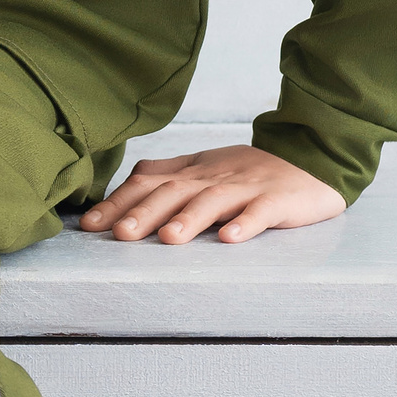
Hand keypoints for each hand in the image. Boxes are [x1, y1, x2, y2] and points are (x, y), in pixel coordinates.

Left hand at [79, 142, 344, 245]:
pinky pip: (260, 213)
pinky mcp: (276, 201)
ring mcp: (244, 188)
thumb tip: (128, 180)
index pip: (147, 184)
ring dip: (189, 220)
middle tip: (119, 234)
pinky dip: (244, 224)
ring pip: (212, 202)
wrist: (306, 158)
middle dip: (143, 213)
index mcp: (191, 172)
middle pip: (173, 193)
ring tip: (168, 238)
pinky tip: (230, 238)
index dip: (117, 203)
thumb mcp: (203, 167)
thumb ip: (167, 174)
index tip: (89, 224)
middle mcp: (212, 178)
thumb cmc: (248, 169)